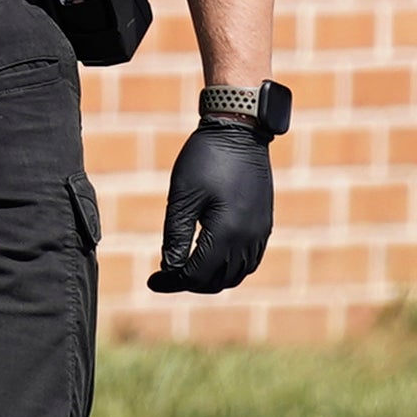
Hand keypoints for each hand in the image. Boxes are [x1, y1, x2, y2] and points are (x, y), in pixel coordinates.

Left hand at [148, 120, 274, 293]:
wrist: (239, 133)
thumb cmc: (204, 160)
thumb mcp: (182, 198)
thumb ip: (177, 237)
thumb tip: (170, 269)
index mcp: (228, 232)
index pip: (199, 274)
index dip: (174, 282)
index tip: (152, 281)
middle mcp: (250, 237)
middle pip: (220, 280)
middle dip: (191, 283)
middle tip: (166, 276)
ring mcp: (261, 231)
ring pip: (238, 273)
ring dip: (212, 277)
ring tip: (185, 269)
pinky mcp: (264, 223)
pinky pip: (250, 259)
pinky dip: (230, 267)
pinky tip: (209, 258)